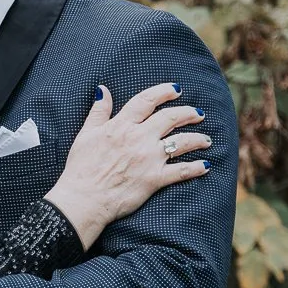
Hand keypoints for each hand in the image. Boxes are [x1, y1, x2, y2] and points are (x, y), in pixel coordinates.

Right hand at [43, 82, 211, 247]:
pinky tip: (206, 166)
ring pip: (181, 142)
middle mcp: (139, 138)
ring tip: (206, 139)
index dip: (164, 91)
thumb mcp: (86, 133)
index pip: (147, 100)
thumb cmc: (81, 167)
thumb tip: (103, 90)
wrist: (84, 198)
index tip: (176, 89)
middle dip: (188, 113)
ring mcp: (149, 159)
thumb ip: (98, 111)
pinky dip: (196, 168)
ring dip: (197, 139)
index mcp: (121, 125)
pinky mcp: (154, 179)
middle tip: (198, 113)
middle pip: (170, 118)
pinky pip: (181, 171)